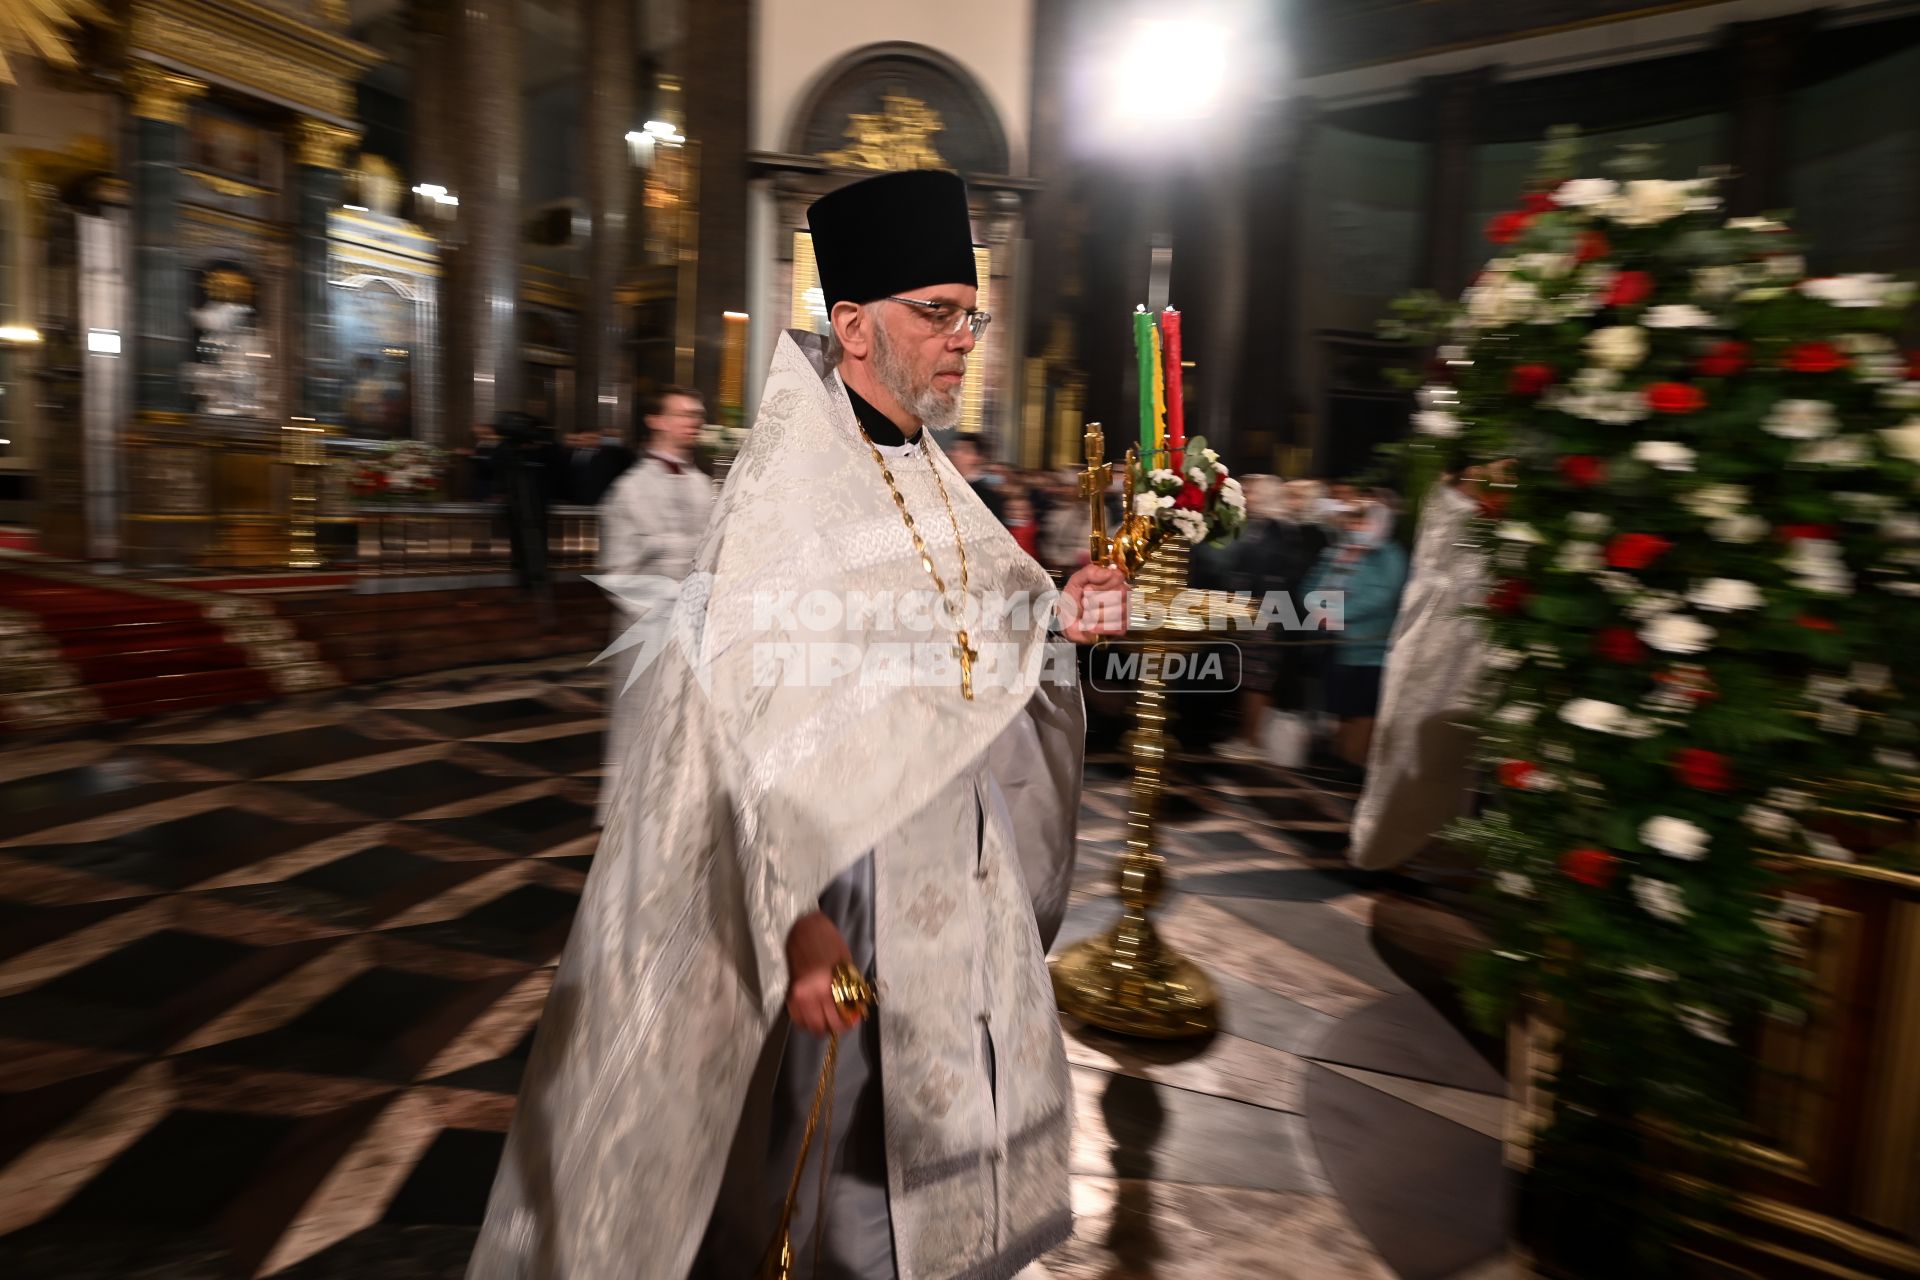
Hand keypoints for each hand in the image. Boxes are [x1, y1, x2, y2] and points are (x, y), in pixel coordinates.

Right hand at [785, 911, 860, 1036]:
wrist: (804, 927)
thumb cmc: (829, 941)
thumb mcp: (846, 963)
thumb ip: (849, 987)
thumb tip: (854, 1006)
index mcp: (828, 984)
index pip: (839, 1017)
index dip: (848, 1023)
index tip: (853, 1020)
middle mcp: (810, 993)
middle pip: (824, 1025)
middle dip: (836, 1026)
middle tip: (843, 1021)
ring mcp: (797, 994)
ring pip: (809, 1025)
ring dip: (821, 1026)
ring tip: (830, 1019)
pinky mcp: (789, 992)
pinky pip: (797, 1017)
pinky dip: (806, 1021)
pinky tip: (815, 1015)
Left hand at [1060, 562, 1128, 643]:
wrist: (1066, 622)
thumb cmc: (1073, 601)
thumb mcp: (1076, 581)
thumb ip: (1091, 572)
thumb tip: (1109, 572)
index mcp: (1112, 580)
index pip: (1118, 577)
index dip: (1100, 585)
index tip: (1087, 589)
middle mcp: (1122, 594)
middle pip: (1119, 593)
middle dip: (1096, 600)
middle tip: (1085, 602)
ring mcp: (1124, 611)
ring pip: (1117, 611)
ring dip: (1095, 614)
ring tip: (1087, 614)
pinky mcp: (1121, 627)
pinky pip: (1116, 626)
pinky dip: (1099, 627)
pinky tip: (1091, 625)